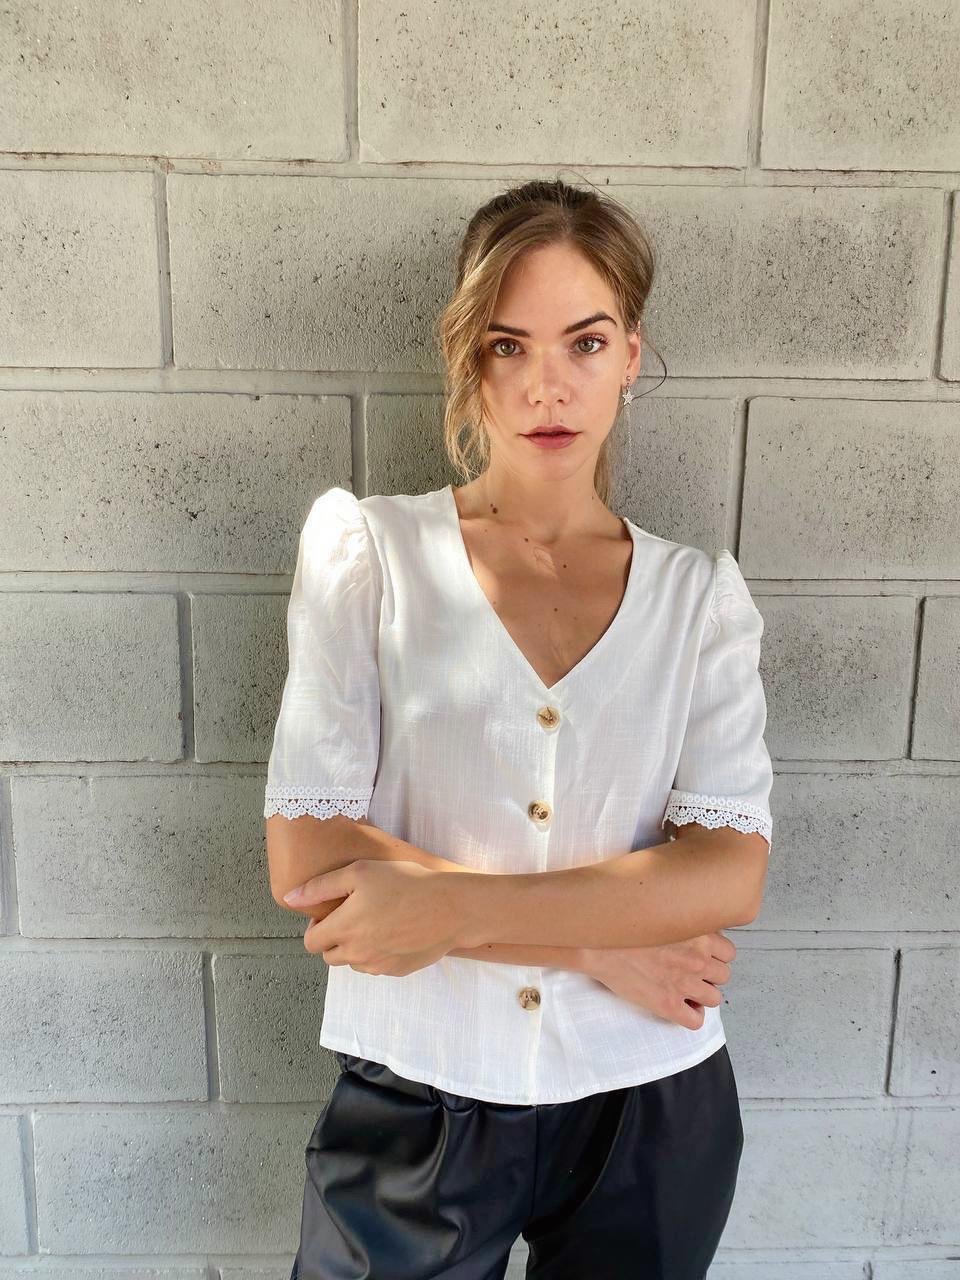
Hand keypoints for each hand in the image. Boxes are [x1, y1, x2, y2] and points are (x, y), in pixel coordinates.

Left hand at [282, 859, 460, 976]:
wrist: (451, 907)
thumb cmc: (406, 883)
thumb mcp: (360, 872)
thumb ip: (320, 887)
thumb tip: (290, 899)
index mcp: (343, 929)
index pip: (310, 942)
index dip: (314, 926)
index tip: (330, 912)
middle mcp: (356, 954)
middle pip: (329, 956)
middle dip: (333, 938)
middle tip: (352, 915)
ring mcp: (378, 966)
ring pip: (353, 963)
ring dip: (355, 947)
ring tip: (375, 922)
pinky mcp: (397, 971)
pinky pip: (376, 967)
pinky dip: (377, 953)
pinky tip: (393, 932)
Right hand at [580, 932, 736, 1029]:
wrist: (597, 944)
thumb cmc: (623, 924)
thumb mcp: (661, 908)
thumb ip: (683, 917)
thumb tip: (689, 920)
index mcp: (698, 934)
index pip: (728, 952)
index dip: (715, 956)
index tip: (702, 956)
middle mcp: (697, 959)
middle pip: (723, 976)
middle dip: (709, 975)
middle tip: (691, 972)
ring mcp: (684, 984)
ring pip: (714, 999)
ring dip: (702, 996)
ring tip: (686, 991)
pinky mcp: (668, 1005)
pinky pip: (695, 1021)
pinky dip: (691, 1017)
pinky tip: (679, 1008)